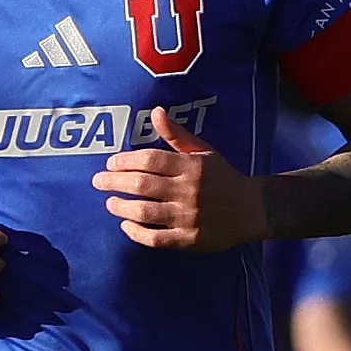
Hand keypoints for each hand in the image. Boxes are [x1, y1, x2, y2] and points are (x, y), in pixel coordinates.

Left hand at [95, 106, 264, 251]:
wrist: (252, 209)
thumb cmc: (222, 177)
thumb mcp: (203, 151)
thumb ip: (177, 134)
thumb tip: (155, 111)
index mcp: (191, 166)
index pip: (151, 159)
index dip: (126, 161)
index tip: (110, 164)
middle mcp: (188, 190)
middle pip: (142, 184)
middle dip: (114, 182)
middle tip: (98, 182)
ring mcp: (188, 216)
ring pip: (144, 211)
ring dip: (121, 207)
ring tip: (110, 203)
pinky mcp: (189, 239)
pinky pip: (156, 238)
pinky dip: (136, 233)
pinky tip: (126, 226)